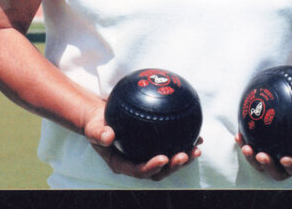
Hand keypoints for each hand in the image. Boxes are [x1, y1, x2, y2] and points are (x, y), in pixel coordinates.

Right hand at [84, 102, 201, 180]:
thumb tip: (107, 136)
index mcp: (122, 164)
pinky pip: (171, 147)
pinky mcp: (154, 147)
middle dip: (173, 166)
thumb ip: (98, 133)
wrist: (102, 119)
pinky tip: (197, 136)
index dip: (152, 168)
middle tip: (185, 154)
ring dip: (184, 158)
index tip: (163, 158)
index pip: (139, 170)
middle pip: (158, 172)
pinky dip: (185, 143)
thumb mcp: (93, 128)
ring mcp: (147, 157)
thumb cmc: (97, 125)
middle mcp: (137, 163)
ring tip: (196, 148)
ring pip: (168, 163)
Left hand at [235, 118, 291, 180]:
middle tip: (261, 155)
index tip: (285, 158)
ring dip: (252, 158)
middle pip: (277, 172)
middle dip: (268, 167)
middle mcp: (289, 162)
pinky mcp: (264, 146)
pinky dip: (244, 143)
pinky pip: (253, 148)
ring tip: (246, 146)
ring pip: (262, 164)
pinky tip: (238, 134)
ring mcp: (275, 155)